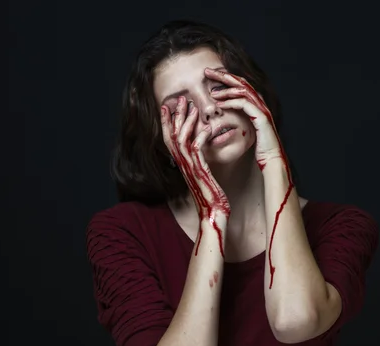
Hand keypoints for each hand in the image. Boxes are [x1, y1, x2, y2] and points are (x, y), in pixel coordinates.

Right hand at [160, 96, 230, 226]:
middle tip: (179, 99)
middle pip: (172, 135)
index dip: (166, 122)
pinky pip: (197, 150)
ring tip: (192, 106)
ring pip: (181, 140)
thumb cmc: (211, 196)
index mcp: (182, 164)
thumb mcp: (202, 174)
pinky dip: (200, 137)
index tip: (167, 106)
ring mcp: (189, 168)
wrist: (213, 213)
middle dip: (174, 116)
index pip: (168, 139)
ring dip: (186, 122)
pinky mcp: (199, 172)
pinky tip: (208, 128)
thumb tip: (199, 149)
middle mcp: (182, 165)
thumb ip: (198, 161)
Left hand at [205, 68, 288, 173]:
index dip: (225, 78)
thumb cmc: (258, 147)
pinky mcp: (261, 118)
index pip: (240, 85)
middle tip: (207, 71)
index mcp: (256, 104)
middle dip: (223, 75)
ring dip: (225, 88)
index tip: (209, 75)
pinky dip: (231, 102)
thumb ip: (239, 120)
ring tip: (211, 89)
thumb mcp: (246, 130)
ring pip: (243, 90)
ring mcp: (262, 109)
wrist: (271, 160)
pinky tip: (219, 104)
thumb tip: (223, 114)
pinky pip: (245, 104)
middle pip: (241, 82)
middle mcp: (260, 104)